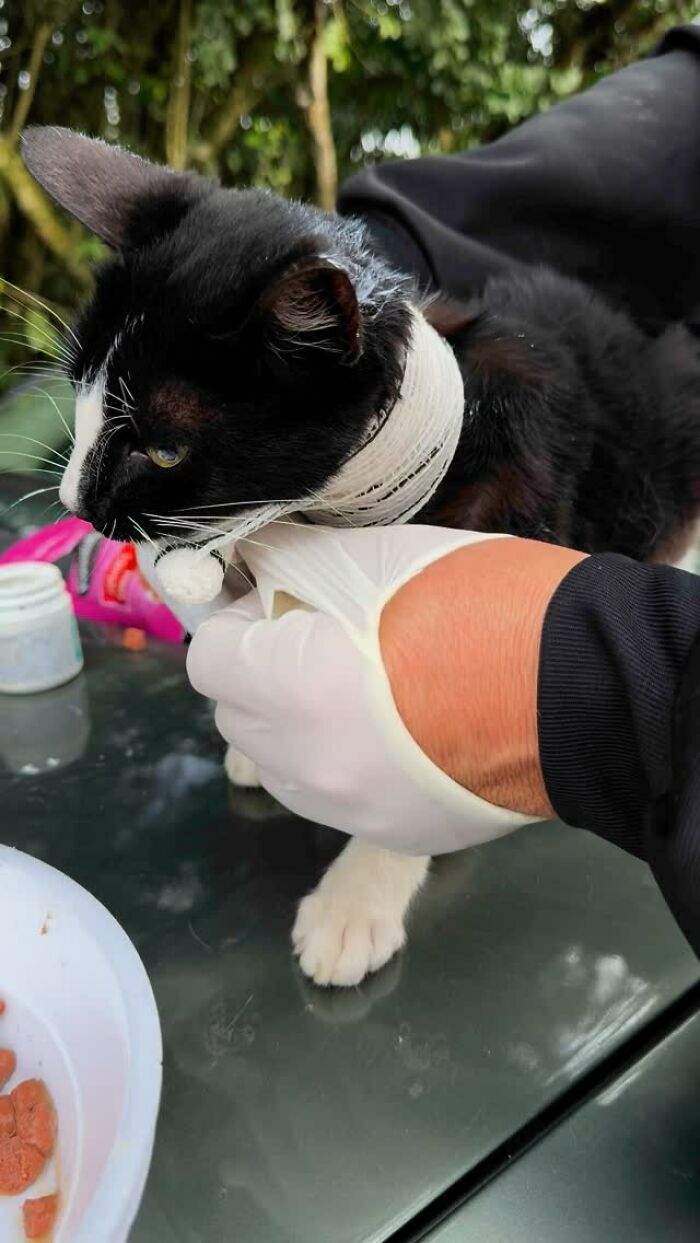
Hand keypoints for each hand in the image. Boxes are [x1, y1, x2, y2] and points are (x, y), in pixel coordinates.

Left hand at [186, 523, 585, 852]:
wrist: (584, 687)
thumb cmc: (481, 604)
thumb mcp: (376, 556)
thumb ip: (293, 565)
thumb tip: (251, 566)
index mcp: (293, 688)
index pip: (208, 662)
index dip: (235, 625)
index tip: (273, 605)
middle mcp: (308, 765)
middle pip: (236, 718)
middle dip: (259, 676)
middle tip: (318, 639)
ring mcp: (350, 810)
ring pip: (279, 766)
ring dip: (292, 725)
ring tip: (359, 688)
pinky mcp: (392, 835)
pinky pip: (332, 798)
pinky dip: (338, 763)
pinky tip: (394, 731)